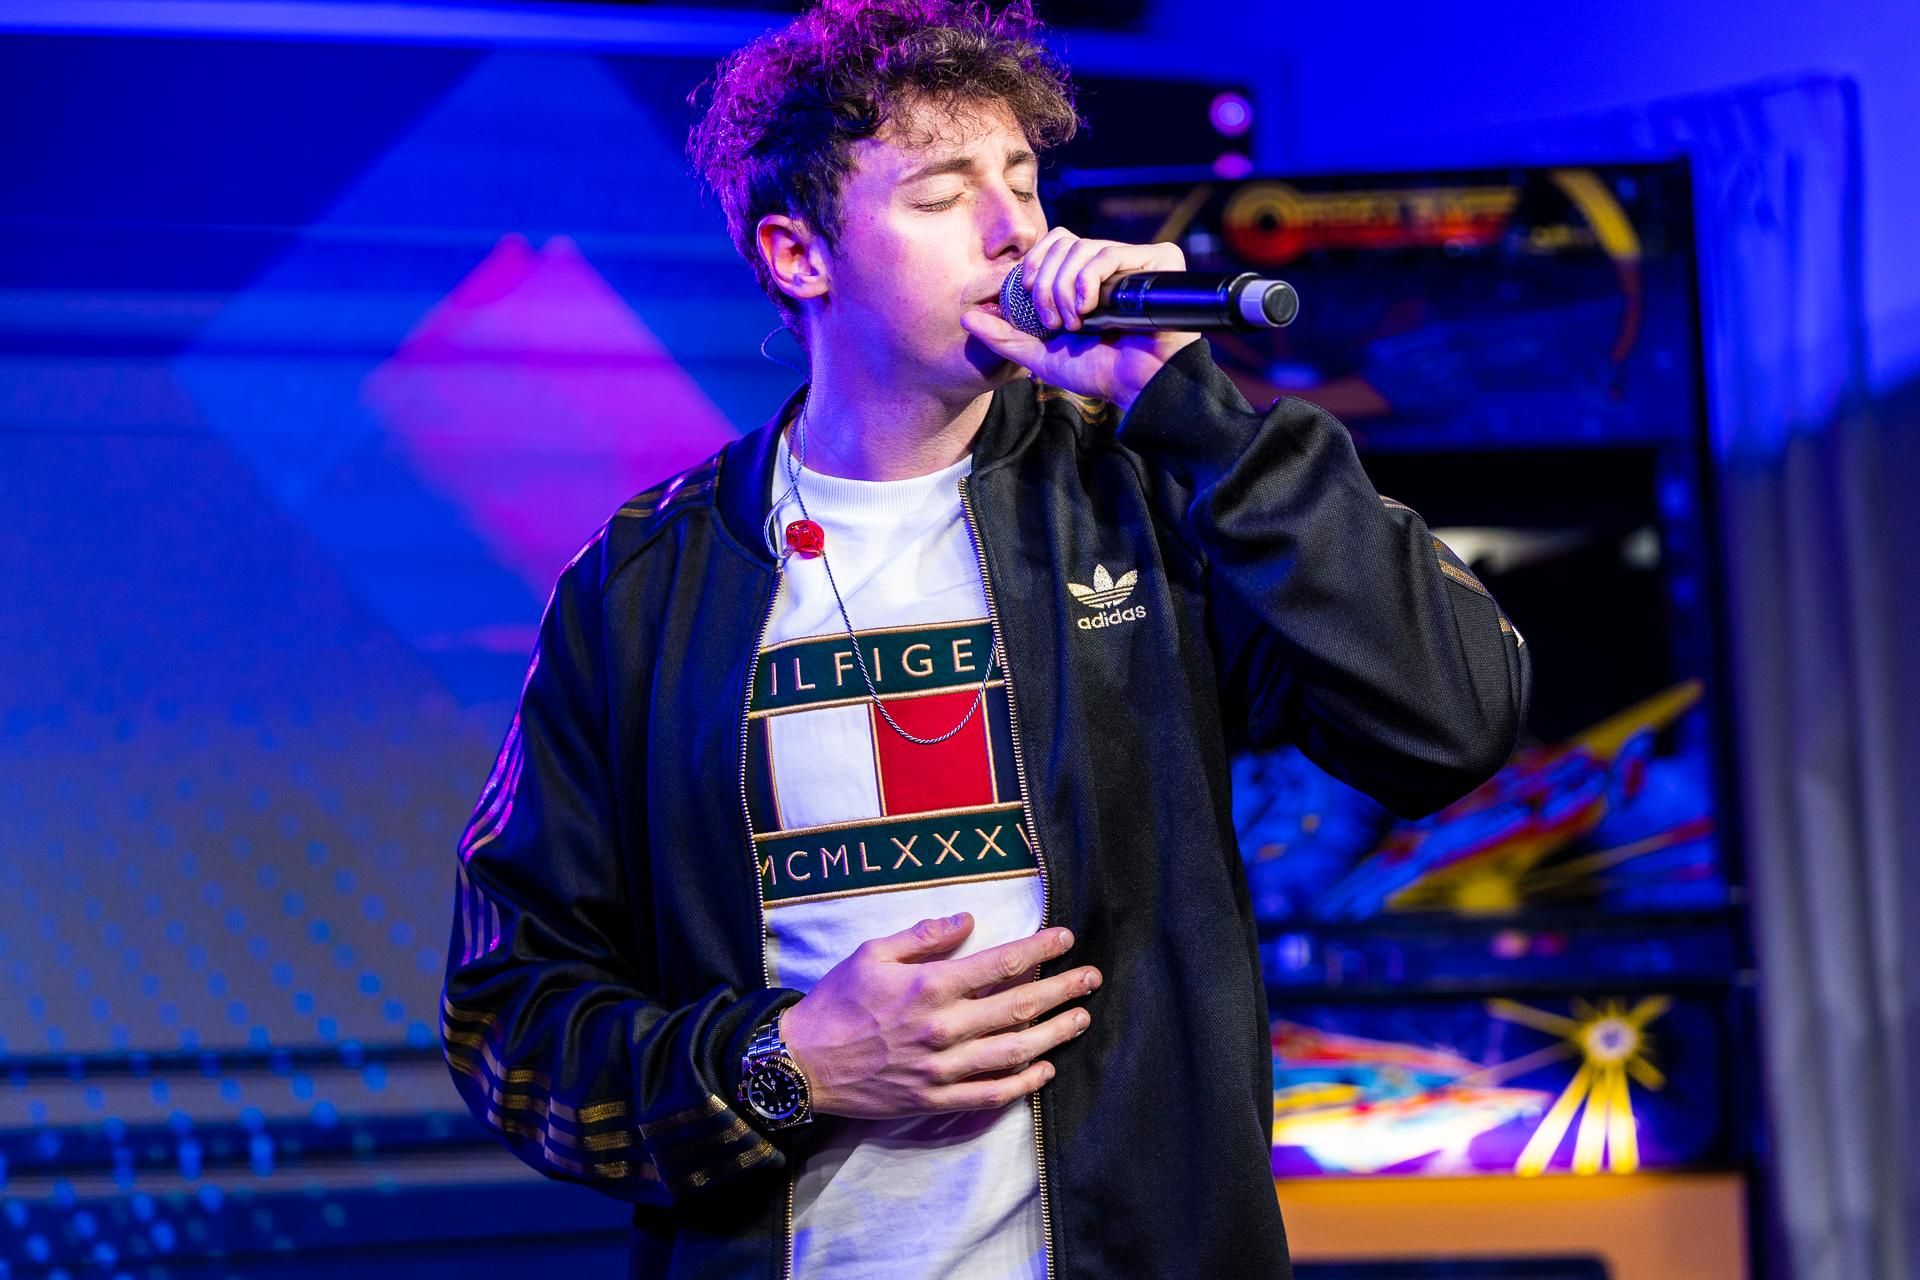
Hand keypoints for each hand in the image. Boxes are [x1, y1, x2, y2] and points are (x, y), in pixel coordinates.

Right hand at [778, 913, 1100, 1118]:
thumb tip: (967, 921)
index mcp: (930, 986)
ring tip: (1080, 1018)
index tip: (1066, 939)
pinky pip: (990, 1094)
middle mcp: (943, 1028)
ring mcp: (942, 1069)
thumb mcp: (873, 953)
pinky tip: (1045, 1068)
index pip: (1001, 964)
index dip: (1040, 949)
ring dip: (1053, 1034)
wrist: (802, 1063)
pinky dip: (1023, 1082)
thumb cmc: (836, 1001)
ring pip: (1013, 1051)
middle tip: (1091, 978)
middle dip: (1061, 990)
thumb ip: (924, 937)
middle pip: (1018, 1007)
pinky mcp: (935, 1100)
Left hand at [960, 228, 1203, 413]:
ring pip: (1082, 247)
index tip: (1027, 294)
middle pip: (1063, 241)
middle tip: (1052, 320)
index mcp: (1084, 278)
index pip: (1053, 243)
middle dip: (1047, 282)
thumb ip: (1004, 337)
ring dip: (1066, 288)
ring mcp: (1132, 262)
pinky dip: (1089, 281)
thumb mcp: (1040, 355)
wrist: (1137, 385)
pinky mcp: (1157, 262)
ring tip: (1075, 323)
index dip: (1034, 262)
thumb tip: (967, 316)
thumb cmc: (1097, 372)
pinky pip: (1109, 253)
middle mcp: (1109, 266)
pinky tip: (1090, 309)